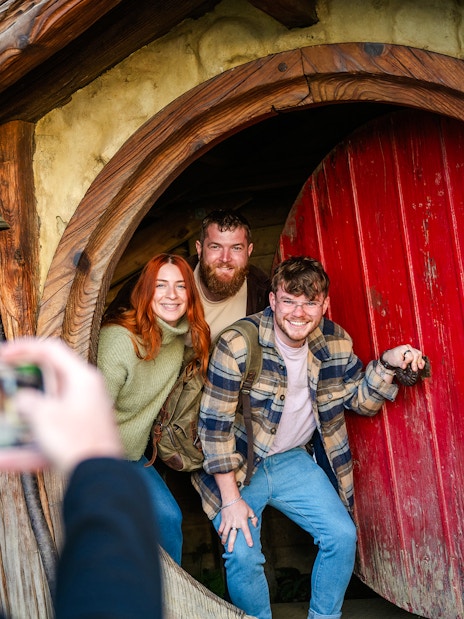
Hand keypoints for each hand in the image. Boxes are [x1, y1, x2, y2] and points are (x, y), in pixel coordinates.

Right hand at [0, 337, 122, 472]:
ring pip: (44, 413)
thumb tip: (24, 400)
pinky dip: (26, 450)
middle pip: (48, 381)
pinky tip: (3, 461)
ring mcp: (82, 419)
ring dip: (21, 419)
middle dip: (21, 383)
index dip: (24, 347)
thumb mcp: (44, 415)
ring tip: (4, 422)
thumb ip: (28, 401)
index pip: (52, 350)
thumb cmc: (77, 441)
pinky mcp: (78, 441)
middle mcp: (85, 395)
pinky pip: (46, 441)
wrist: (98, 478)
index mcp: (82, 378)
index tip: (2, 354)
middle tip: (3, 384)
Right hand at [218, 498, 257, 552]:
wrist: (231, 498)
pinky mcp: (223, 520)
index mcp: (243, 521)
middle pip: (233, 535)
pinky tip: (220, 535)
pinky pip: (221, 527)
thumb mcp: (250, 510)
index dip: (248, 539)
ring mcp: (228, 522)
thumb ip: (253, 518)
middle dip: (231, 544)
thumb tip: (255, 525)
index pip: (246, 532)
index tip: (250, 545)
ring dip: (224, 539)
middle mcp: (235, 523)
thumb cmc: (241, 504)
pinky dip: (220, 532)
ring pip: (225, 533)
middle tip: (230, 551)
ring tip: (223, 544)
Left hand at [381, 344, 424, 371]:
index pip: (410, 356)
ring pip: (419, 354)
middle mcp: (408, 348)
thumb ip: (400, 364)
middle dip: (416, 362)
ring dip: (420, 361)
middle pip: (416, 354)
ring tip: (420, 367)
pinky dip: (421, 361)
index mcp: (403, 348)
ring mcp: (411, 350)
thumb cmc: (392, 358)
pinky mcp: (413, 353)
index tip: (406, 367)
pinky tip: (421, 366)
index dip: (408, 362)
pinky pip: (419, 356)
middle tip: (414, 369)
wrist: (390, 357)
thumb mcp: (395, 361)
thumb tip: (404, 366)